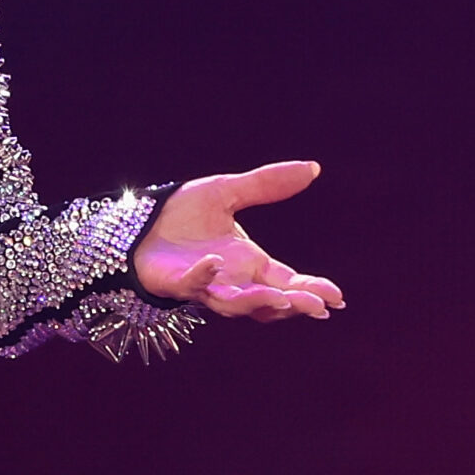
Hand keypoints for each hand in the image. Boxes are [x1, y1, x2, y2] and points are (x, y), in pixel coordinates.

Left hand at [133, 160, 343, 320]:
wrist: (139, 220)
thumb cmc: (182, 215)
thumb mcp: (228, 192)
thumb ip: (267, 184)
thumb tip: (313, 167)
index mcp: (250, 263)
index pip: (288, 281)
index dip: (311, 289)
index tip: (336, 296)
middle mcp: (232, 281)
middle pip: (270, 301)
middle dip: (294, 305)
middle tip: (318, 306)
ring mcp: (205, 286)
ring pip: (235, 304)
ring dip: (258, 302)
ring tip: (282, 297)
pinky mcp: (176, 282)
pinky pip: (193, 284)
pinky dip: (204, 276)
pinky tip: (215, 263)